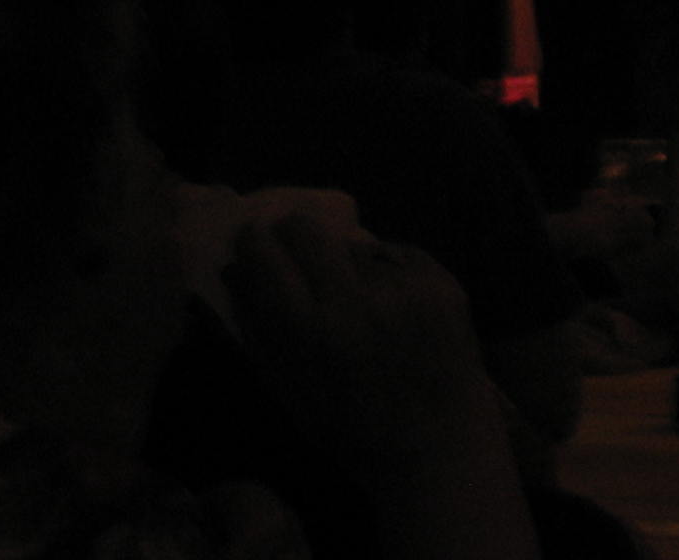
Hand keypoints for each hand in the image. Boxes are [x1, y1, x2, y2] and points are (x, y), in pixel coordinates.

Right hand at [226, 215, 504, 492]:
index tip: (251, 239)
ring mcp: (405, 288)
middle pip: (308, 231)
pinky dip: (387, 271)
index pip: (266, 258)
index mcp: (311, 333)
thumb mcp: (289, 391)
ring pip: (356, 246)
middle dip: (292, 233)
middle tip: (292, 244)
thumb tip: (235, 270)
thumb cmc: (351, 430)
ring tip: (354, 297)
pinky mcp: (442, 282)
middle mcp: (357, 300)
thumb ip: (259, 329)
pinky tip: (390, 302)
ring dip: (345, 262)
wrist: (435, 446)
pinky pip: (398, 255)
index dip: (253, 242)